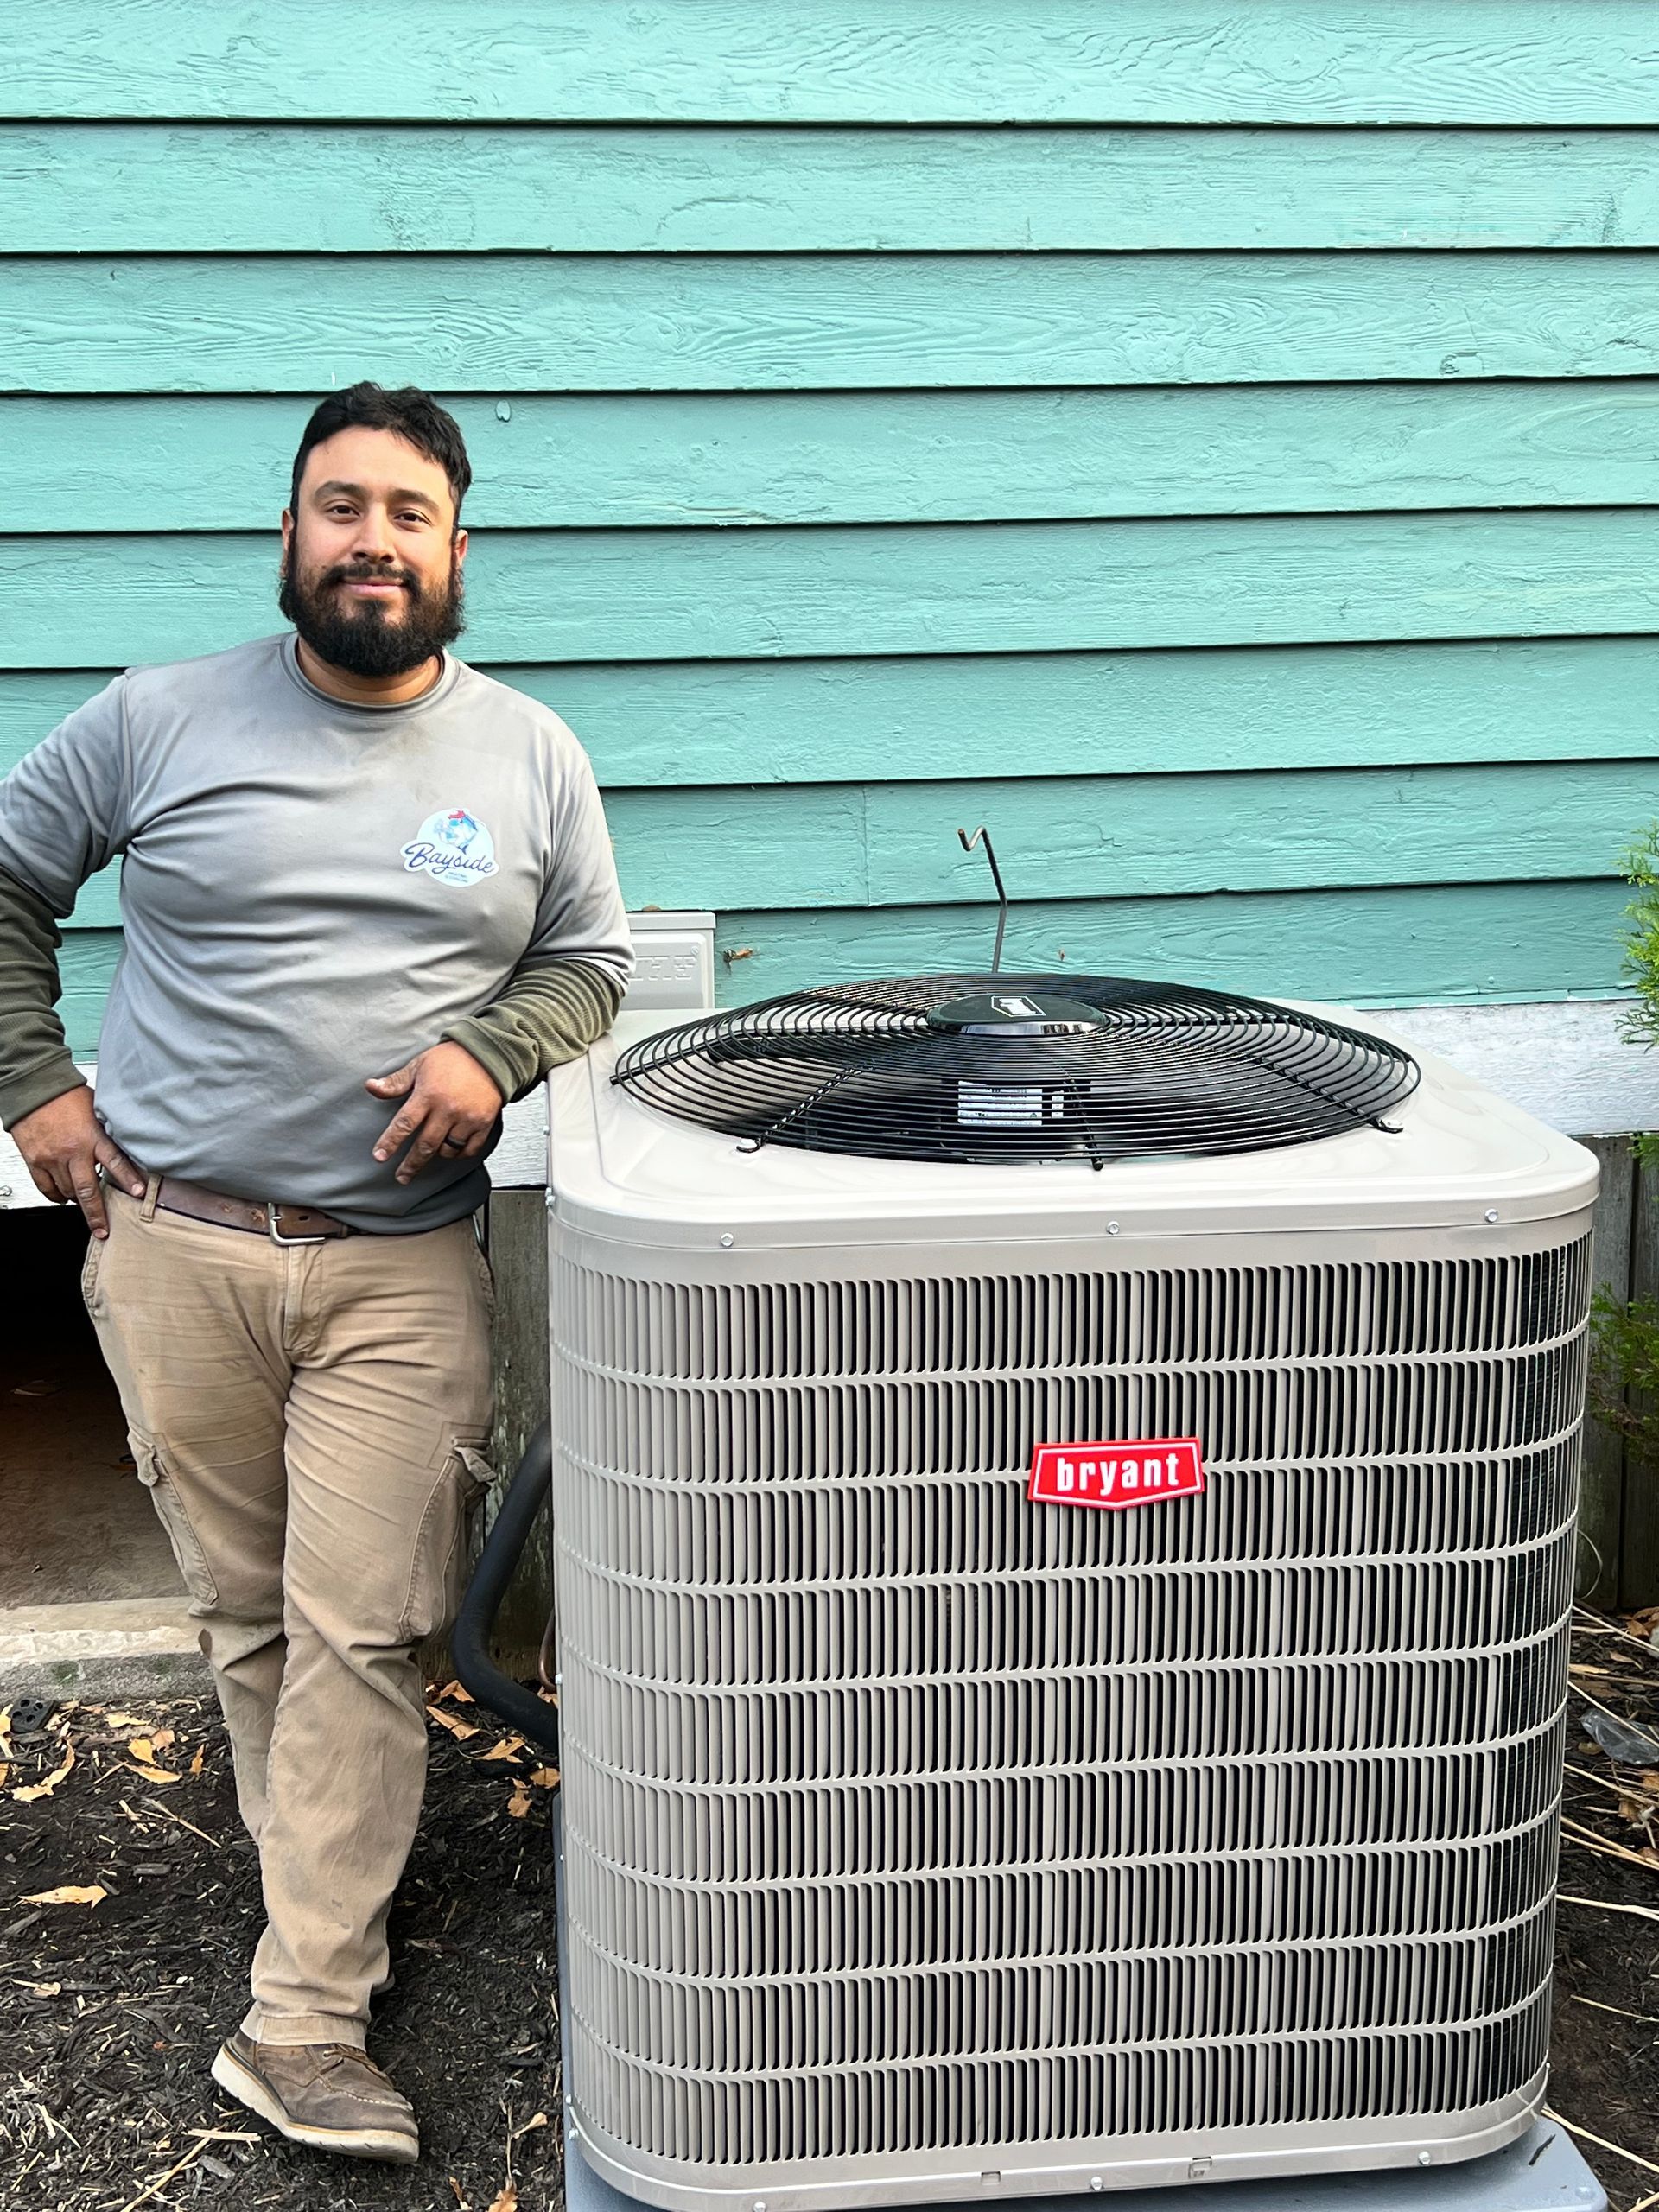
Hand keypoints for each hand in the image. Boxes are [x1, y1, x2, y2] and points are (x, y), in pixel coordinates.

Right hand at [11, 1087, 144, 1239]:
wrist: (35, 1090)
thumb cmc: (68, 1096)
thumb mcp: (98, 1110)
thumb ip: (109, 1132)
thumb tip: (128, 1147)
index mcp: (92, 1136)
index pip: (115, 1161)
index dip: (128, 1178)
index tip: (138, 1193)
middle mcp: (72, 1150)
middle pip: (87, 1189)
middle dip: (96, 1213)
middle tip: (103, 1230)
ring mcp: (52, 1158)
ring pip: (67, 1192)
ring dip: (78, 1200)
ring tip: (85, 1204)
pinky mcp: (35, 1161)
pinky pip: (47, 1188)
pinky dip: (57, 1196)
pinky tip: (64, 1197)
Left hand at [365, 1043, 503, 1184]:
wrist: (490, 1053)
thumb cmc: (452, 1059)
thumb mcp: (419, 1065)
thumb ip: (396, 1082)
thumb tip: (371, 1087)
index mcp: (428, 1094)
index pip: (404, 1124)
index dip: (390, 1142)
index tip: (380, 1157)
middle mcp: (448, 1109)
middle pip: (425, 1145)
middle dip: (411, 1164)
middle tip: (402, 1177)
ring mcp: (467, 1118)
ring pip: (448, 1150)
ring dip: (437, 1154)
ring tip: (432, 1151)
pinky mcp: (484, 1123)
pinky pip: (470, 1149)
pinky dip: (460, 1154)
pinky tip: (453, 1149)